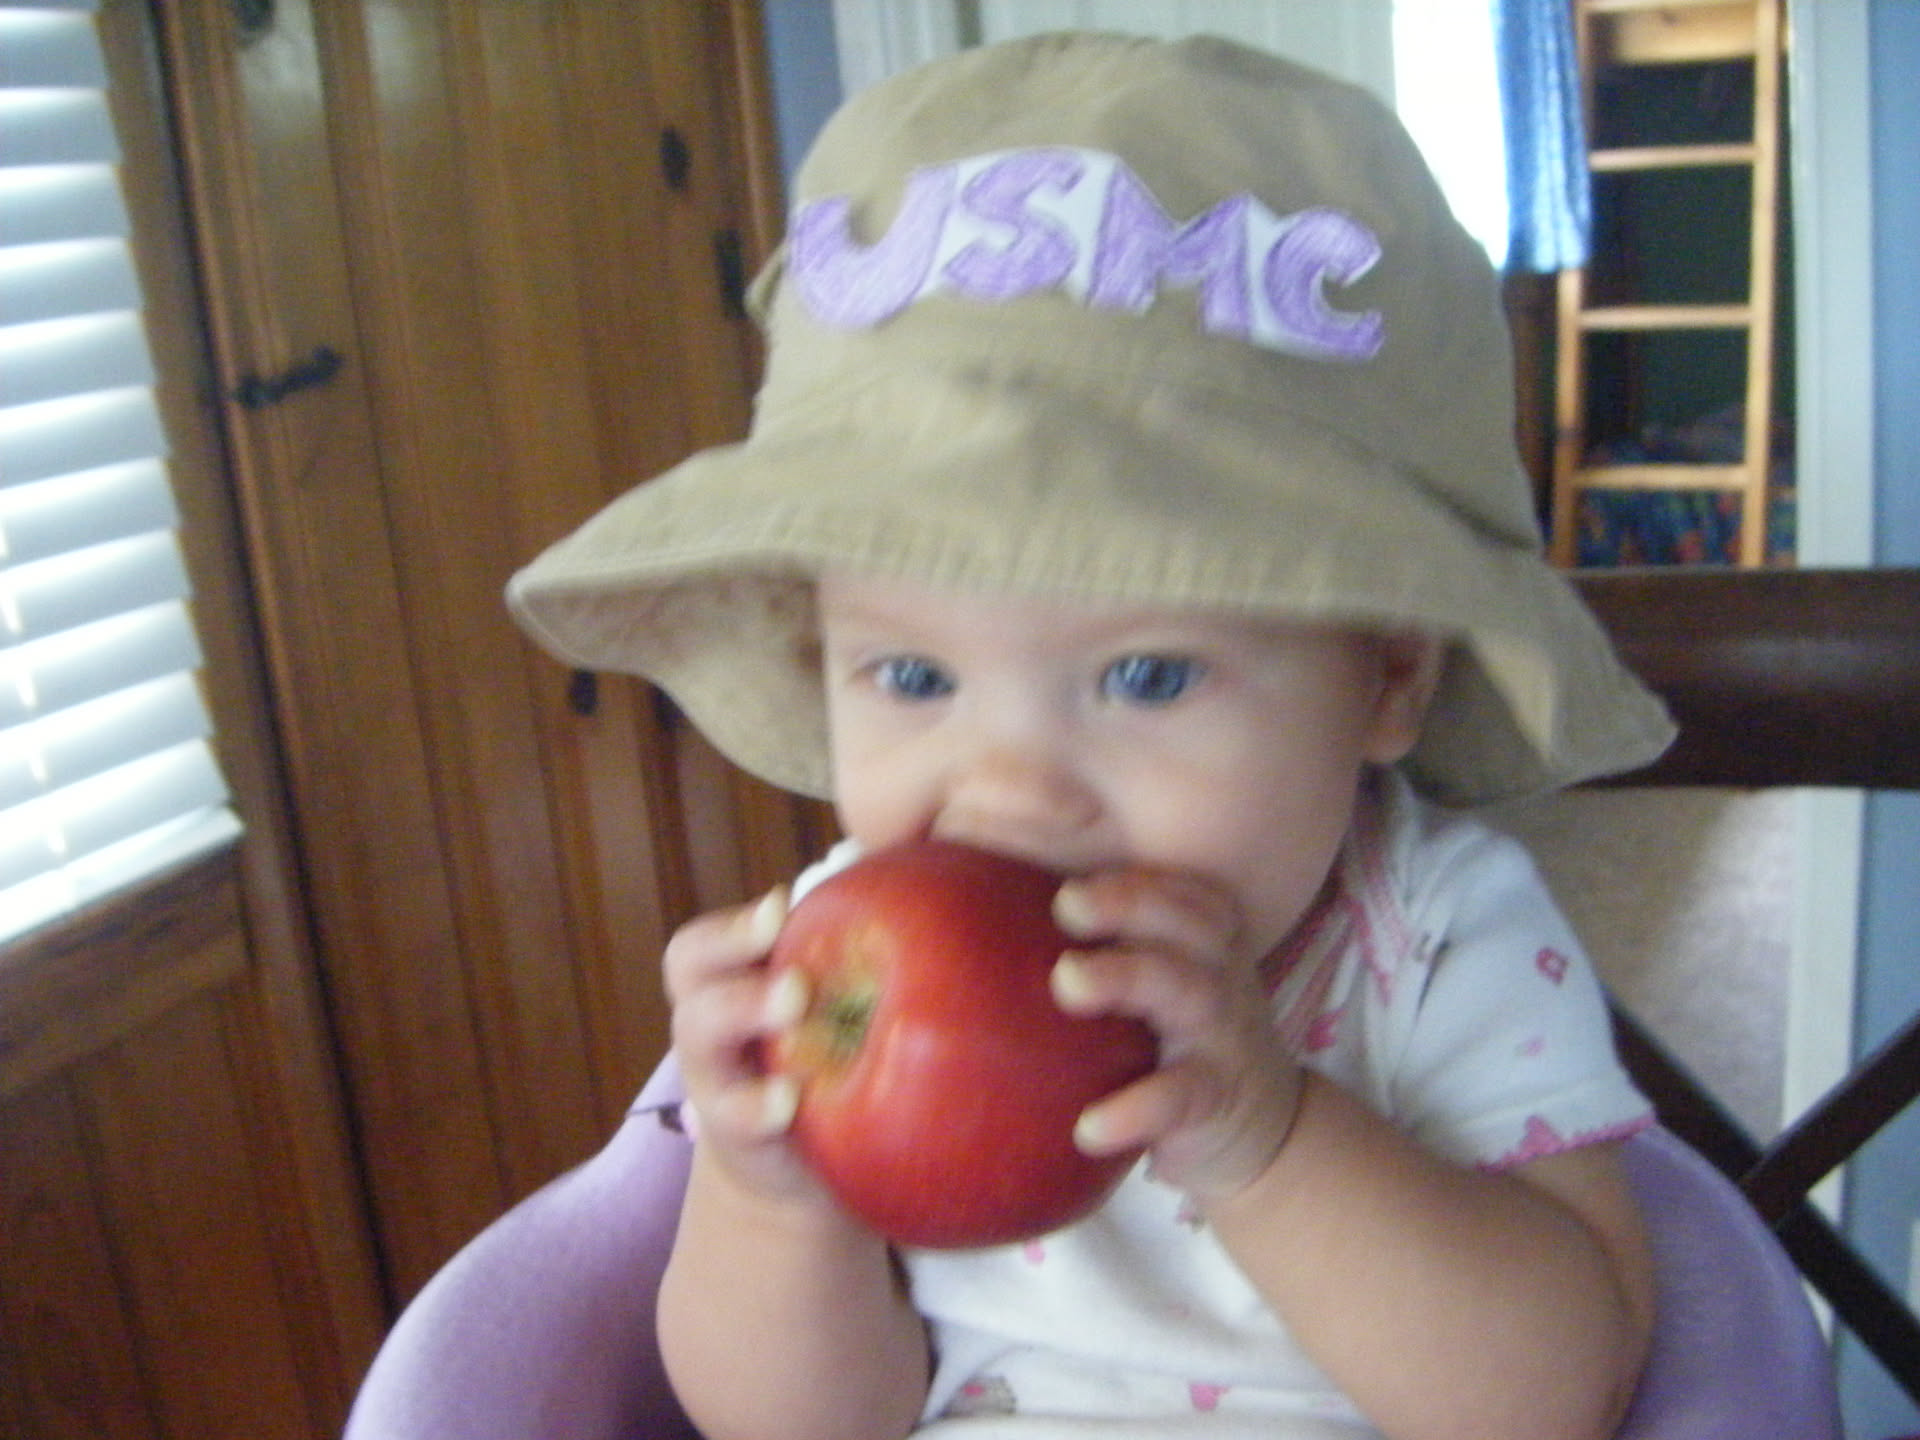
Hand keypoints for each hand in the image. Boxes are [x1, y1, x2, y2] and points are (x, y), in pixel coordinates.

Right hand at [663, 886, 828, 1205]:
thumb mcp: (832, 998)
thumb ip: (855, 948)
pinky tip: (788, 1101)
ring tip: (794, 1011)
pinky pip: (734, 1118)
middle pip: (691, 978)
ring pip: (699, 1037)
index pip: (704, 943)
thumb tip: (941, 874)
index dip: (735, 925)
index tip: (784, 906)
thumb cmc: (827, 1053)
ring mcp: (717, 1080)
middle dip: (737, 954)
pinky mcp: (737, 1136)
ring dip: (743, 1013)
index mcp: (732, 981)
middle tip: (797, 973)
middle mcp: (712, 1024)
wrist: (803, 1162)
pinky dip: (756, 1106)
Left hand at [1048, 869, 1303, 1201]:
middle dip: (1127, 904)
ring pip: (1187, 992)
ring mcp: (1223, 1035)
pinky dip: (1136, 1110)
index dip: (1130, 881)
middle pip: (1188, 923)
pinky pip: (1180, 1098)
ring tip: (1068, 982)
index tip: (1068, 884)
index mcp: (1201, 941)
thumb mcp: (1157, 984)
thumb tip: (967, 904)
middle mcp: (1219, 975)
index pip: (1178, 892)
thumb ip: (1098, 949)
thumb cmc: (1177, 1039)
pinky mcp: (1216, 1099)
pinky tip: (1088, 1128)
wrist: (1261, 1133)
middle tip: (1066, 906)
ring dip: (1127, 978)